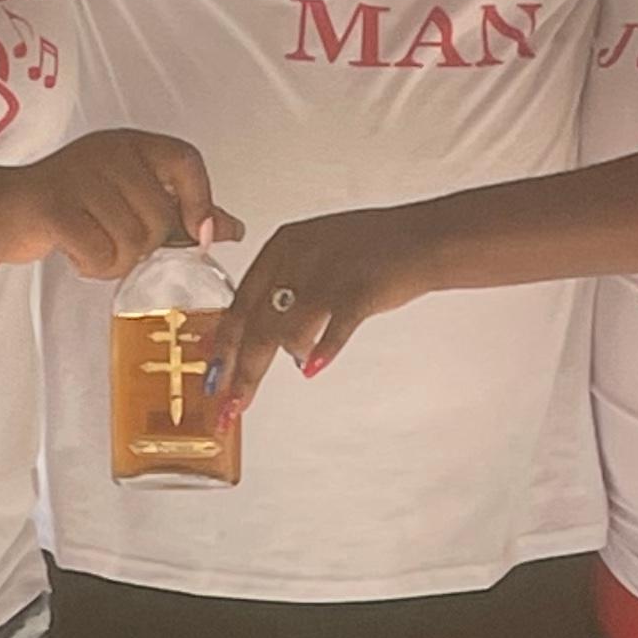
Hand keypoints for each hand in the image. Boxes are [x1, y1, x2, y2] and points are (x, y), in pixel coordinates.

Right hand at [0, 130, 230, 279]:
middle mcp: (108, 153)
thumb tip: (230, 228)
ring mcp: (79, 176)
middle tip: (112, 244)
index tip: (198, 234)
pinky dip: (92, 266)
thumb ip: (180, 211)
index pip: (185, 160)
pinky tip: (74, 253)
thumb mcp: (127, 198)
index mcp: (131, 146)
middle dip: (142, 248)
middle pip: (159, 217)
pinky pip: (100, 252)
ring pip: (132, 241)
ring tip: (89, 246)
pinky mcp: (54, 206)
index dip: (200, 200)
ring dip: (114, 261)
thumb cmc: (67, 205)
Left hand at [211, 205, 448, 411]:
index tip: (216, 372)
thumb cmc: (371, 248)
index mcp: (283, 246)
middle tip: (232, 399)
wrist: (421, 238)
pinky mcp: (360, 291)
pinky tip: (313, 367)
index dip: (224, 343)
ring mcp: (329, 274)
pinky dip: (322, 350)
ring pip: (288, 330)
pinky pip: (333, 330)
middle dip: (241, 369)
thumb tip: (260, 332)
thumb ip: (282, 284)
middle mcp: (300, 257)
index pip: (240, 302)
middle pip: (258, 323)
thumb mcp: (313, 251)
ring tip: (287, 369)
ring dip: (284, 356)